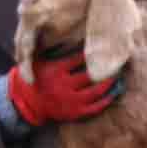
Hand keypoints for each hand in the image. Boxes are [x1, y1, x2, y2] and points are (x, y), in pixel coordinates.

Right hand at [8, 48, 122, 125]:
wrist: (28, 103)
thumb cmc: (37, 77)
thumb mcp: (40, 60)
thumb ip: (54, 49)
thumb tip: (74, 34)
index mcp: (55, 70)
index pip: (78, 58)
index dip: (92, 52)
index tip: (104, 46)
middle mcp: (62, 86)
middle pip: (90, 75)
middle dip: (105, 67)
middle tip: (117, 60)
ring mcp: (69, 101)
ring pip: (95, 91)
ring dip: (109, 83)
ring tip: (118, 75)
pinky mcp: (75, 113)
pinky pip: (95, 107)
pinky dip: (106, 100)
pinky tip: (114, 92)